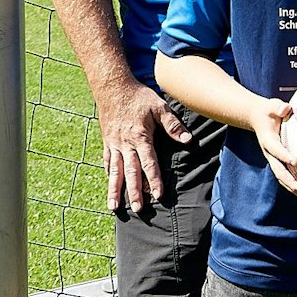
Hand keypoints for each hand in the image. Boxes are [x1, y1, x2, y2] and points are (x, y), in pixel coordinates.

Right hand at [96, 78, 193, 212]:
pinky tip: (110, 185)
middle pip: (131, 172)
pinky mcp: (108, 141)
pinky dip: (109, 175)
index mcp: (140, 137)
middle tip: (139, 209)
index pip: (149, 163)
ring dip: (115, 190)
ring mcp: (114, 144)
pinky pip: (108, 161)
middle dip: (134, 192)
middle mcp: (125, 144)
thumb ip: (173, 126)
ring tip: (114, 207)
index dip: (154, 180)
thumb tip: (188, 140)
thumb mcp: (160, 107)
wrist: (113, 87)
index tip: (158, 195)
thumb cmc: (139, 97)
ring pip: (115, 171)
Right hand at [250, 99, 296, 200]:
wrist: (257, 117)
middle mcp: (270, 153)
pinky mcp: (278, 161)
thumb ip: (279, 107)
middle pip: (279, 170)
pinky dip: (293, 185)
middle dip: (290, 181)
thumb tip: (287, 108)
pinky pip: (285, 175)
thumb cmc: (268, 110)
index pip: (277, 150)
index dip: (285, 156)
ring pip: (281, 177)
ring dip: (292, 188)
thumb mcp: (271, 105)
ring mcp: (273, 159)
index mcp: (268, 141)